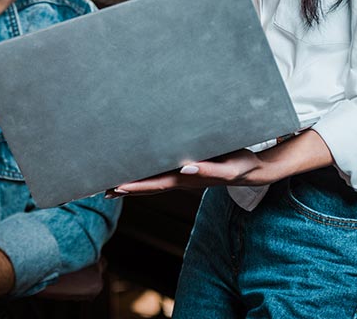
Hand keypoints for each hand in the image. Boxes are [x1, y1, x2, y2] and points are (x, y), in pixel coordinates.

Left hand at [106, 148, 265, 196]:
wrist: (252, 171)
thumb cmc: (241, 165)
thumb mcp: (229, 168)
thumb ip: (209, 169)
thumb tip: (186, 167)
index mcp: (188, 179)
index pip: (156, 184)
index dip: (136, 186)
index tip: (117, 187)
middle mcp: (182, 181)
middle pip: (149, 187)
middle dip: (127, 189)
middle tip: (103, 191)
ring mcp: (183, 178)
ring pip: (153, 184)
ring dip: (132, 187)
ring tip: (110, 189)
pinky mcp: (187, 172)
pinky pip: (161, 176)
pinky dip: (145, 178)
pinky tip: (135, 175)